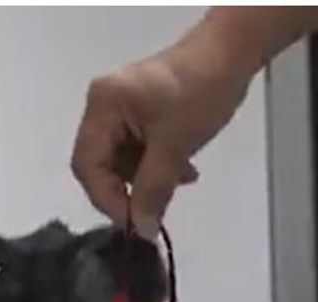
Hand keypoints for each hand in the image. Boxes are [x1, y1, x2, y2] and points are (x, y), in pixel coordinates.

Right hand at [71, 41, 250, 238]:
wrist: (230, 58)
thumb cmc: (200, 95)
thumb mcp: (175, 146)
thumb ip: (154, 188)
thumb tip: (142, 228)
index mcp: (102, 107)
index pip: (87, 163)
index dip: (107, 198)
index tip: (134, 224)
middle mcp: (104, 106)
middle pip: (102, 163)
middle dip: (128, 190)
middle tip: (154, 212)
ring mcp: (123, 109)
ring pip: (124, 159)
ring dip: (148, 179)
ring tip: (179, 183)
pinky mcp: (144, 113)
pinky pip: (141, 149)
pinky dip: (159, 165)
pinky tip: (184, 172)